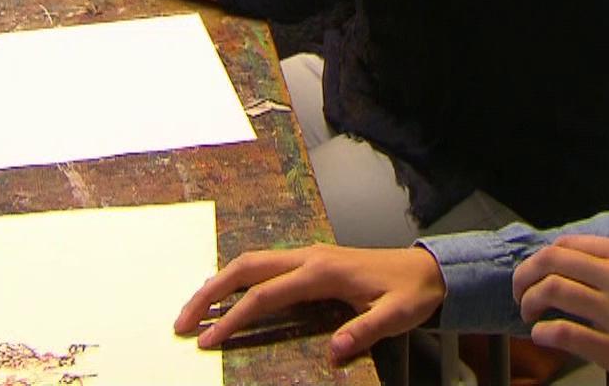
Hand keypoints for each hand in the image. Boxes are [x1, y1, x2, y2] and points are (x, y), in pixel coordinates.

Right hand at [174, 245, 446, 362]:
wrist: (426, 271)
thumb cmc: (409, 294)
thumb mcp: (395, 316)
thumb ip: (365, 332)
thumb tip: (334, 352)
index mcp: (321, 271)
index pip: (265, 295)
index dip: (233, 318)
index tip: (208, 341)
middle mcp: (308, 257)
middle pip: (245, 269)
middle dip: (209, 293)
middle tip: (181, 323)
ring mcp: (307, 256)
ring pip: (250, 264)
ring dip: (218, 284)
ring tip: (192, 312)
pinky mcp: (310, 263)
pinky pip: (264, 268)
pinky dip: (237, 281)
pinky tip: (225, 298)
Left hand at [511, 235, 608, 385]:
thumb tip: (569, 264)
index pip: (567, 244)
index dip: (541, 258)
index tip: (535, 271)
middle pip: (552, 262)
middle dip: (525, 276)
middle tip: (520, 291)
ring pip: (552, 292)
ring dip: (530, 303)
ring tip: (529, 313)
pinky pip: (564, 333)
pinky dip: (543, 333)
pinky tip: (542, 335)